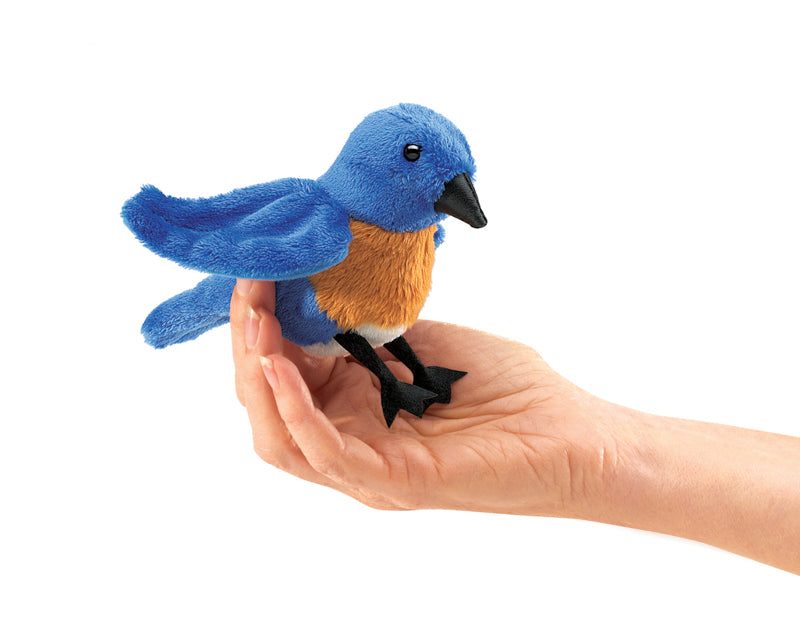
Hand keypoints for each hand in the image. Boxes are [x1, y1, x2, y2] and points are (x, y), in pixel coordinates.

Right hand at [230, 279, 619, 515]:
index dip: (262, 326)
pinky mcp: (394, 481)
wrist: (572, 431)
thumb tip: (322, 288)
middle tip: (248, 295)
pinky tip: (280, 368)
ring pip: (279, 439)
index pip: (284, 373)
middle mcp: (352, 441)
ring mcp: (369, 468)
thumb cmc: (508, 389)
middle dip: (248, 347)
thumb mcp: (425, 343)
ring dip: (258, 379)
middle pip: (267, 406)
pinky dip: (294, 410)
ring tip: (256, 325)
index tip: (258, 275)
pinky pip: (324, 453)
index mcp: (356, 410)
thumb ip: (369, 330)